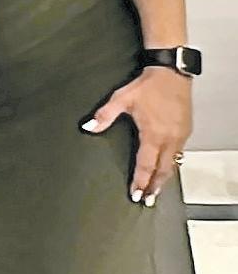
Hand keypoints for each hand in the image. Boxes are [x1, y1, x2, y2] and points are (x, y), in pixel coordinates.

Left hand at [85, 67, 195, 201]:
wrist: (172, 72)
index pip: (146, 164)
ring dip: (164, 178)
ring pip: (173, 163)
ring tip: (157, 190)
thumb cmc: (148, 85)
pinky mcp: (186, 130)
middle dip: (155, 186)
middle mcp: (170, 137)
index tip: (136, 194)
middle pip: (163, 169)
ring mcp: (181, 134)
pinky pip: (179, 153)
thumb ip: (103, 116)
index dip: (141, 181)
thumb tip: (88, 127)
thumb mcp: (121, 99)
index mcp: (154, 134)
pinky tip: (167, 169)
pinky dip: (172, 164)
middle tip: (148, 201)